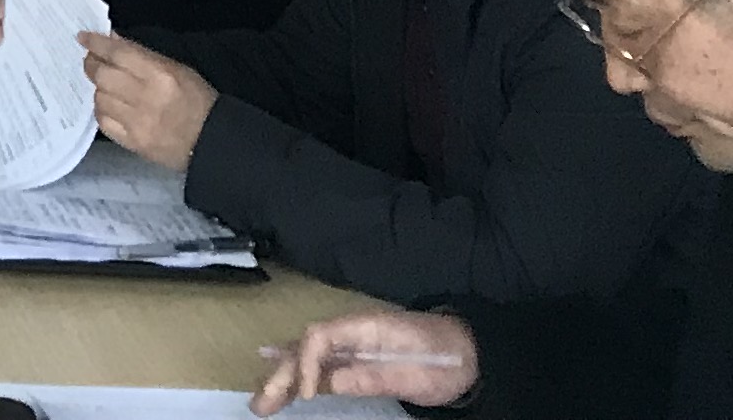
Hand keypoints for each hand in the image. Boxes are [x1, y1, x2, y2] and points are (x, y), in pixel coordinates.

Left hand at [84, 31, 219, 168]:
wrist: (212, 142)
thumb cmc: (198, 101)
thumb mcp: (178, 69)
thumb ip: (142, 55)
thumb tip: (113, 40)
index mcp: (160, 75)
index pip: (118, 54)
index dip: (96, 44)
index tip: (83, 38)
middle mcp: (146, 98)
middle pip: (103, 76)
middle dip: (92, 65)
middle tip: (91, 61)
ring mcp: (138, 123)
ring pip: (100, 98)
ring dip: (98, 89)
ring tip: (105, 85)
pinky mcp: (134, 143)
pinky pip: (104, 122)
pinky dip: (102, 111)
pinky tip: (109, 106)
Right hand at [252, 309, 476, 411]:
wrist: (471, 350)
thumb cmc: (446, 362)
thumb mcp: (415, 376)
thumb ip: (373, 376)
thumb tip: (330, 382)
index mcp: (365, 327)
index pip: (320, 337)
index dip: (307, 365)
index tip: (308, 397)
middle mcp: (352, 330)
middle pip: (306, 347)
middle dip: (282, 375)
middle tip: (260, 404)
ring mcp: (353, 342)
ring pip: (308, 356)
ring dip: (283, 377)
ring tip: (260, 402)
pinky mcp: (357, 356)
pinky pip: (320, 360)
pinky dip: (296, 368)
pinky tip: (273, 368)